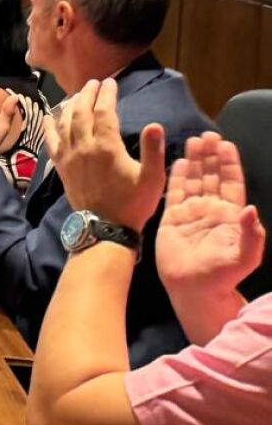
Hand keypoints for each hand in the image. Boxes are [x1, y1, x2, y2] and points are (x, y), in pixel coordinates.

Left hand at [44, 78, 167, 232]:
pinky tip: (50, 117)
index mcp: (107, 147)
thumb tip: (155, 124)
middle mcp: (84, 148)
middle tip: (93, 83)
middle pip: (81, 112)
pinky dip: (49, 126)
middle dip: (87, 94)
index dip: (107, 94)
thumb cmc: (133, 204)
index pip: (104, 111)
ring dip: (70, 105)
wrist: (105, 229)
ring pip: (65, 123)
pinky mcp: (61, 167)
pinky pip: (51, 141)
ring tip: (77, 94)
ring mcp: (69, 157)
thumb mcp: (153, 178)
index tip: (110, 83)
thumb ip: (153, 150)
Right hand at [156, 133, 264, 298]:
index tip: (226, 144)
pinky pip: (174, 192)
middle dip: (211, 156)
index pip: (231, 183)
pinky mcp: (173, 218)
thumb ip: (252, 234)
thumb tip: (251, 210)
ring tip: (193, 140)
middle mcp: (212, 210)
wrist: (194, 290)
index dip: (229, 164)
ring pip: (194, 180)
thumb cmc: (222, 276)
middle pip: (212, 176)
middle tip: (208, 134)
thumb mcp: (245, 257)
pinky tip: (177, 161)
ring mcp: (192, 213)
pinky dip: (176, 176)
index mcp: (231, 216)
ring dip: (194, 161)